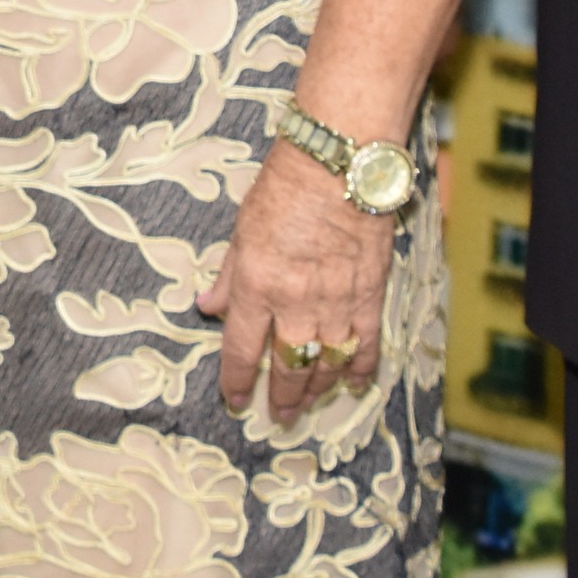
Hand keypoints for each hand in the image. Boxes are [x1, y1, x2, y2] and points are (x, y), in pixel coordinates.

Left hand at [198, 145, 393, 428]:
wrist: (339, 162)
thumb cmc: (284, 188)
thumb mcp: (241, 230)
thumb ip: (228, 277)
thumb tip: (207, 309)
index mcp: (258, 285)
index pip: (243, 348)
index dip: (238, 381)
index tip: (237, 400)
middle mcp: (296, 301)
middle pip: (288, 365)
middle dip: (282, 397)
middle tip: (279, 416)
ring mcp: (337, 300)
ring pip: (326, 362)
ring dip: (317, 389)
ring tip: (309, 405)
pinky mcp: (371, 293)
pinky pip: (365, 342)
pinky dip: (360, 367)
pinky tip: (352, 382)